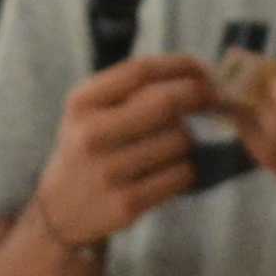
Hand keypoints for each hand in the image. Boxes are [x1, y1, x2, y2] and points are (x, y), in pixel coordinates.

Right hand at [31, 54, 219, 255]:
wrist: (61, 209)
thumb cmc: (91, 146)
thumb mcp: (92, 110)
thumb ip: (133, 88)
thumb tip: (199, 74)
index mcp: (81, 103)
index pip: (141, 71)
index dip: (181, 66)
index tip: (204, 70)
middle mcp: (90, 135)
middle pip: (165, 102)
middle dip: (200, 97)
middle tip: (214, 100)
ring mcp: (108, 172)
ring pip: (181, 139)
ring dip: (188, 139)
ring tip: (169, 147)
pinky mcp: (127, 204)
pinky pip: (182, 174)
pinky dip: (187, 169)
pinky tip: (170, 172)